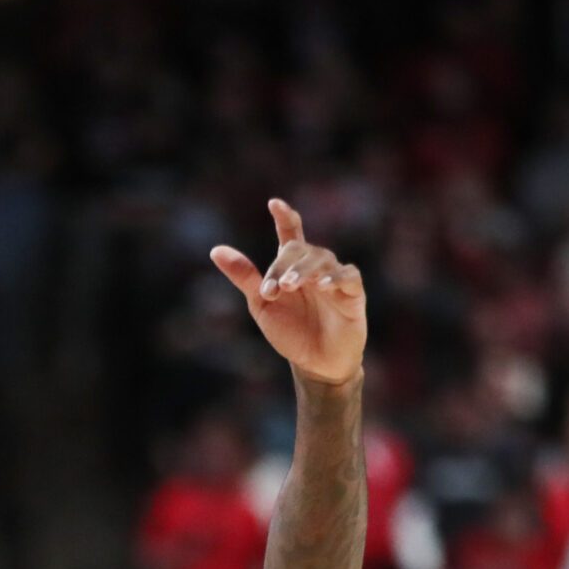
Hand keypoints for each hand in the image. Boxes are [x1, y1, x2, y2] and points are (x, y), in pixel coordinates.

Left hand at [210, 199, 366, 385]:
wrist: (315, 364)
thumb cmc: (290, 332)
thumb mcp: (262, 305)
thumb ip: (245, 277)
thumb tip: (215, 250)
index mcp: (291, 266)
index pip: (290, 233)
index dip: (284, 217)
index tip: (274, 204)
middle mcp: (314, 266)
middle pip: (300, 249)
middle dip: (284, 265)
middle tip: (274, 287)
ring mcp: (335, 278)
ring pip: (322, 259)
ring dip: (304, 271)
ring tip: (290, 285)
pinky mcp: (353, 293)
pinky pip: (347, 276)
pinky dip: (335, 278)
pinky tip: (322, 286)